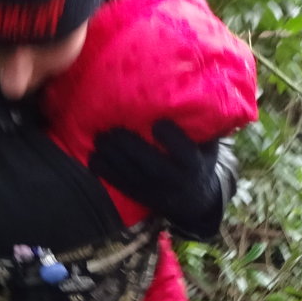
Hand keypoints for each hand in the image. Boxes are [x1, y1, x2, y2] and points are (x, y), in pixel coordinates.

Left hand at [89, 120, 224, 240]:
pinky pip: (121, 185)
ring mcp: (155, 191)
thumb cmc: (199, 163)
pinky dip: (105, 172)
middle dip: (131, 147)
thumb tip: (191, 98)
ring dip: (113, 156)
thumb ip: (201, 129)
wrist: (194, 202)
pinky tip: (93, 157)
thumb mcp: (208, 148)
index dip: (172, 139)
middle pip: (152, 165)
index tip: (158, 123)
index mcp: (194, 165)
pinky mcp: (140, 196)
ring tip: (100, 138)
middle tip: (113, 129)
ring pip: (133, 175)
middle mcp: (175, 180)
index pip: (185, 153)